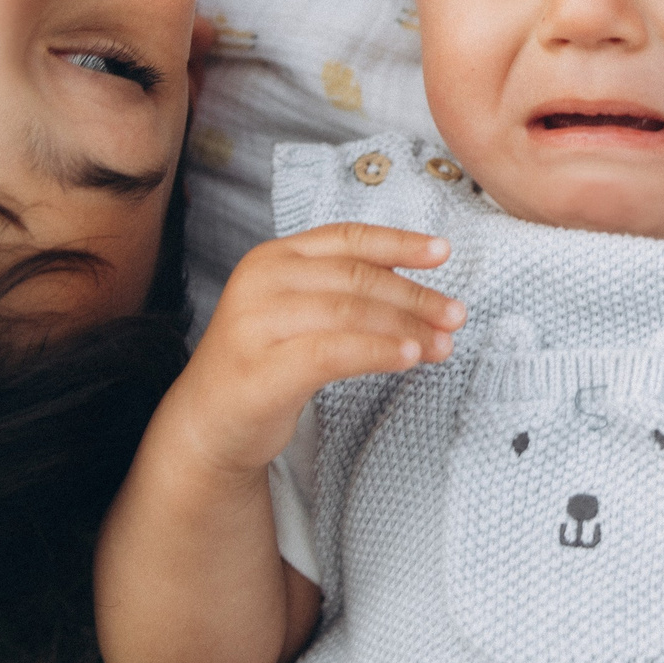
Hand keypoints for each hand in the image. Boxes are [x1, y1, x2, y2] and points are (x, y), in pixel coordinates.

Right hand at [159, 223, 465, 476]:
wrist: (208, 424)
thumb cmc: (265, 364)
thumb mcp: (300, 312)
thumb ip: (344, 290)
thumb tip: (418, 286)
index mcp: (272, 257)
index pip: (346, 238)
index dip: (399, 242)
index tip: (443, 252)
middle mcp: (261, 281)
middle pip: (356, 277)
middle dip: (414, 295)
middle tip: (455, 315)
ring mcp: (256, 324)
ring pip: (350, 312)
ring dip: (406, 326)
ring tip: (443, 344)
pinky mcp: (262, 369)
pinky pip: (333, 352)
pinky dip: (378, 351)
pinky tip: (409, 357)